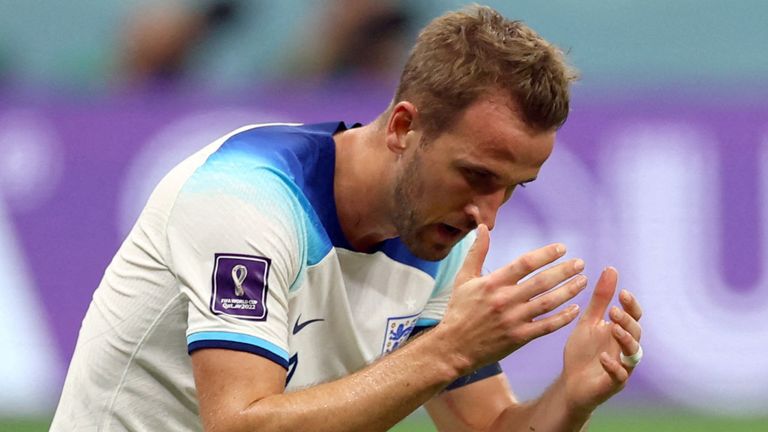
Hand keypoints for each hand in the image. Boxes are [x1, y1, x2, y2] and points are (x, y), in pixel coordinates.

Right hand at [436, 225, 587, 374]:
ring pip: (548, 303)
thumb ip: (477, 252)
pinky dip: (563, 318)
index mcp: (493, 283)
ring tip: (583, 281)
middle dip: (564, 271)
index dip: (546, 254)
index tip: (562, 248)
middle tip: (580, 263)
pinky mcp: (519, 338)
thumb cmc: (459, 310)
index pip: (524, 263)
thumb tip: (482, 226)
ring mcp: (514, 320)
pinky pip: (547, 326)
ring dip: (569, 291)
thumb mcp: (463, 278)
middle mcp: (505, 300)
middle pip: (542, 282)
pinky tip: (575, 309)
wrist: (454, 346)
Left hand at [561, 267, 642, 412]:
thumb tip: (612, 269)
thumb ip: (601, 299)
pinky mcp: (613, 383)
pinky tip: (603, 357)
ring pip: (633, 353)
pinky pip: (619, 375)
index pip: (633, 315)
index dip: (631, 305)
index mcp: (620, 331)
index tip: (622, 292)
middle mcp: (625, 348)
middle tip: (614, 311)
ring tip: (614, 329)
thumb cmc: (583, 351)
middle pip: (636, 332)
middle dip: (627, 320)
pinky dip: (613, 366)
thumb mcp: (589, 321)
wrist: (570, 382)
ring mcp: (622, 366)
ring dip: (625, 340)